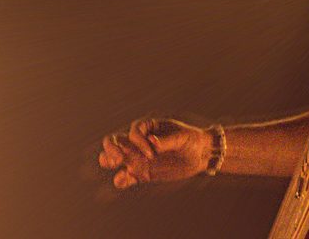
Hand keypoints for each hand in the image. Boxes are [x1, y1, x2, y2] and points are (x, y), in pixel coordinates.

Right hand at [98, 118, 214, 189]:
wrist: (200, 156)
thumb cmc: (192, 140)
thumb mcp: (182, 138)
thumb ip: (166, 140)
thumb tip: (151, 142)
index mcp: (147, 128)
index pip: (133, 132)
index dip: (138, 142)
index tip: (152, 153)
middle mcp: (139, 142)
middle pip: (113, 141)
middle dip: (110, 149)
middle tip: (118, 160)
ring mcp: (138, 158)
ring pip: (112, 158)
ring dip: (108, 161)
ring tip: (117, 165)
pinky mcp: (141, 174)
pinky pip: (124, 178)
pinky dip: (120, 180)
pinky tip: (124, 181)